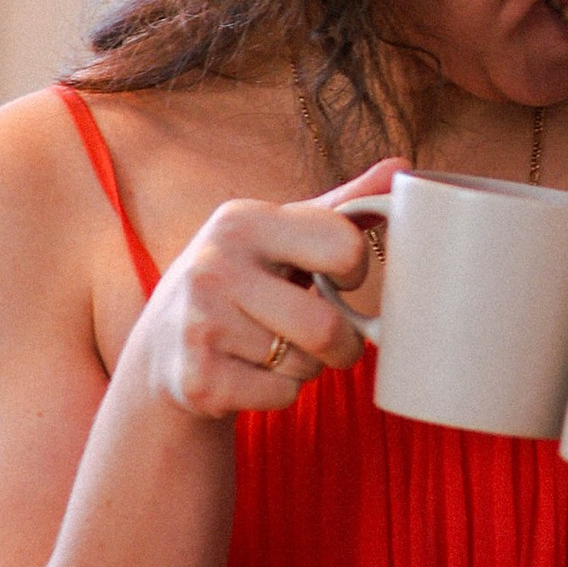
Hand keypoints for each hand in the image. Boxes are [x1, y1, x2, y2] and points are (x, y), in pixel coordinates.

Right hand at [128, 163, 396, 423]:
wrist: (164, 343)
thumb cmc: (245, 278)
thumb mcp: (283, 233)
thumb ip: (342, 206)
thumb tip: (403, 170)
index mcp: (242, 221)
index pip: (344, 247)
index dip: (356, 270)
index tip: (340, 275)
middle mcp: (214, 268)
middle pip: (327, 327)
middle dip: (345, 343)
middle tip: (331, 337)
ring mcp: (201, 326)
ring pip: (306, 366)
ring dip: (308, 366)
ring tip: (276, 346)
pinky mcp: (200, 381)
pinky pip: (282, 397)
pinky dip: (281, 392)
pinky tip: (251, 371)